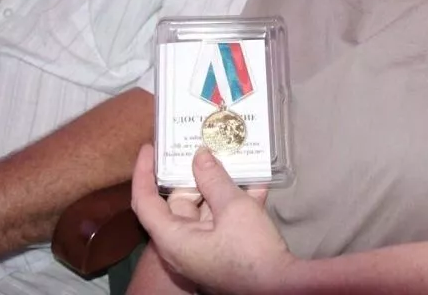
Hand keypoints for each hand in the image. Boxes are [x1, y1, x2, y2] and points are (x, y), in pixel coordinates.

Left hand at [131, 145, 295, 294]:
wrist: (283, 287)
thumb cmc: (251, 252)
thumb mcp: (234, 208)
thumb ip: (214, 178)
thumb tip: (200, 155)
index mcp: (173, 239)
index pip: (145, 201)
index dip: (144, 172)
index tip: (150, 148)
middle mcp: (183, 246)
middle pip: (179, 202)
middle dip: (193, 174)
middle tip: (202, 146)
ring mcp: (204, 250)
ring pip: (205, 209)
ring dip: (220, 186)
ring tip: (230, 157)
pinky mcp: (224, 252)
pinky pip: (223, 221)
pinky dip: (235, 203)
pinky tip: (257, 184)